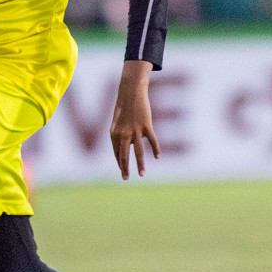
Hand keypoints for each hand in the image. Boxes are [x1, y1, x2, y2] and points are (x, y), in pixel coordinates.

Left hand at [109, 60, 160, 179]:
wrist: (131, 93)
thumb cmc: (124, 108)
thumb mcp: (118, 123)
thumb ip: (122, 135)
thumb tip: (131, 146)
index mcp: (114, 134)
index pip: (116, 153)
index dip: (120, 163)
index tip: (123, 172)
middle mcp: (123, 134)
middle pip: (124, 155)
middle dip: (125, 169)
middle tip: (126, 178)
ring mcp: (135, 130)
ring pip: (138, 152)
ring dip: (140, 165)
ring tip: (141, 175)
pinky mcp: (146, 126)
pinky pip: (152, 141)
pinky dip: (156, 149)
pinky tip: (157, 157)